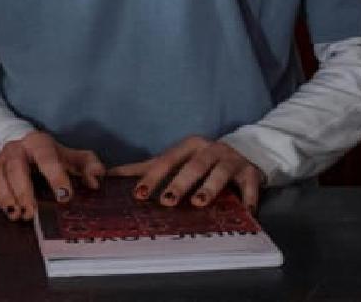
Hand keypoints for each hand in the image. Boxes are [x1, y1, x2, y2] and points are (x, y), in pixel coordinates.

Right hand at [0, 131, 103, 222]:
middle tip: (33, 212)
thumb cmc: (51, 156)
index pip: (47, 158)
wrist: (22, 147)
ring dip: (9, 198)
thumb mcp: (71, 157)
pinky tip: (10, 212)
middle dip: (24, 191)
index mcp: (39, 143)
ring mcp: (2, 160)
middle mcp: (17, 149)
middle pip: (17, 167)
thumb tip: (97, 179)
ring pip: (0, 177)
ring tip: (20, 215)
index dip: (56, 176)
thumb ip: (88, 165)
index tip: (65, 197)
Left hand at [108, 136, 262, 212]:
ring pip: (220, 172)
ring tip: (199, 203)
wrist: (245, 151)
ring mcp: (232, 160)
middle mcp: (210, 150)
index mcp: (189, 146)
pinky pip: (250, 186)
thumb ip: (146, 169)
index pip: (167, 160)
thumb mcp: (176, 160)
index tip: (139, 193)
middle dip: (180, 183)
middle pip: (194, 165)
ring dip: (210, 187)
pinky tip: (244, 214)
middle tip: (166, 201)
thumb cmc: (202, 160)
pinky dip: (248, 199)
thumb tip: (109, 175)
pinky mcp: (251, 172)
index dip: (153, 176)